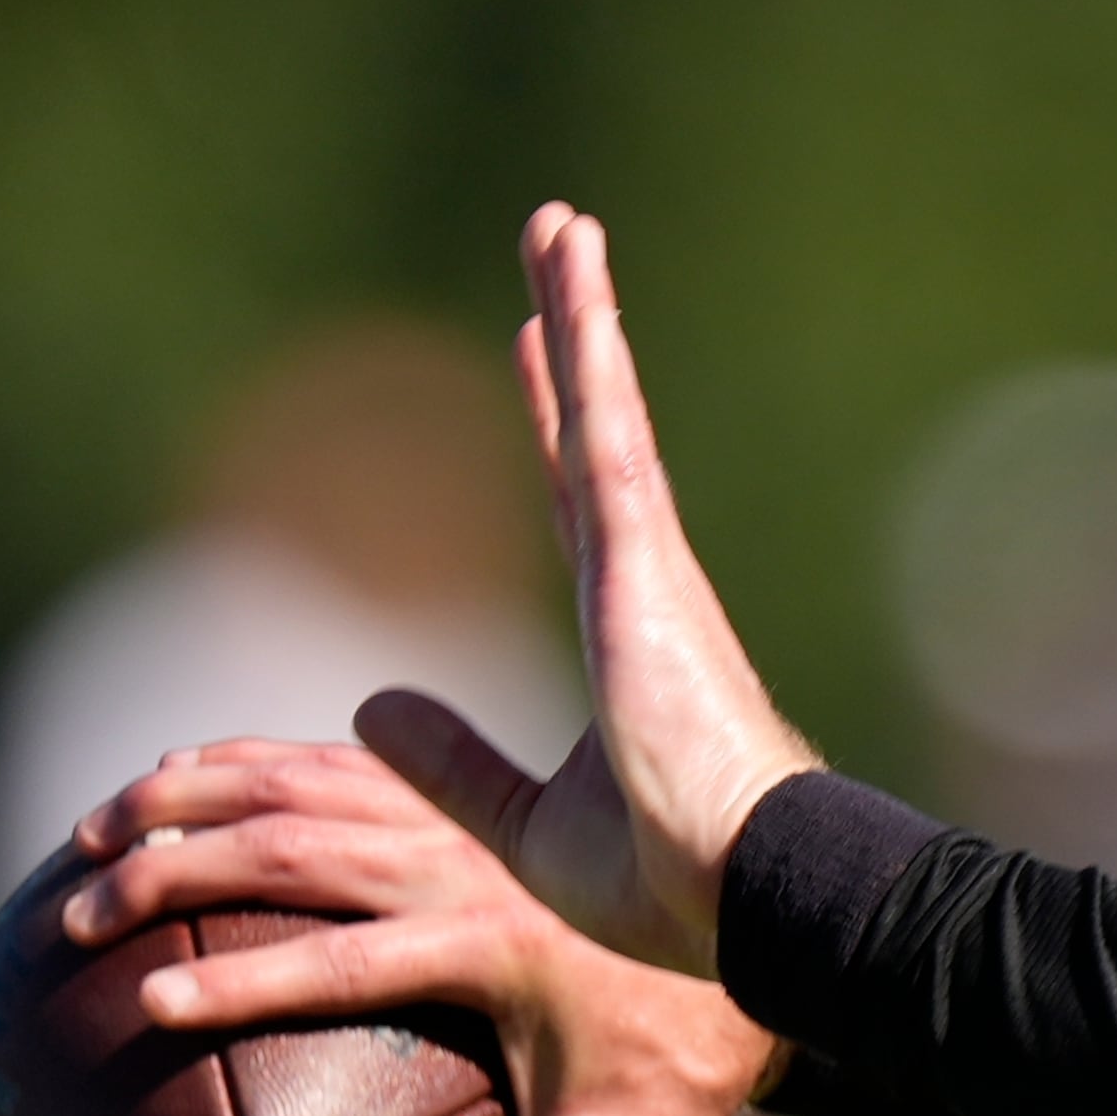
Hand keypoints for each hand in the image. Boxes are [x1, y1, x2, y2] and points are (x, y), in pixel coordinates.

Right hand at [71, 738, 784, 1115]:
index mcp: (494, 950)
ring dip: (192, 798)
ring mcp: (463, 818)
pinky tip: (177, 772)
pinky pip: (343, 765)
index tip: (147, 1003)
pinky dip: (254, 761)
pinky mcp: (463, 794)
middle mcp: (469, 869)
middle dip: (176, 876)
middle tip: (77, 921)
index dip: (246, 984)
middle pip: (298, 851)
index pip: (345, 966)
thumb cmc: (680, 1062)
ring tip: (87, 835)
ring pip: (307, 782)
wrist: (765, 930)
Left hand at [407, 201, 820, 975]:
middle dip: (575, 332)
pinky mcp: (646, 564)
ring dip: (581, 308)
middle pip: (594, 425)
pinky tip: (575, 278)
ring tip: (561, 222)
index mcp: (626, 631)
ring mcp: (648, 564)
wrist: (742, 893)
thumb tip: (374, 703)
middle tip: (561, 242)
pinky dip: (591, 351)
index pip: (580, 498)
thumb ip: (455, 762)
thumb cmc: (670, 883)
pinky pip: (609, 432)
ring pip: (604, 406)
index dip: (560, 418)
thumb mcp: (527, 823)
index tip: (541, 348)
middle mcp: (641, 579)